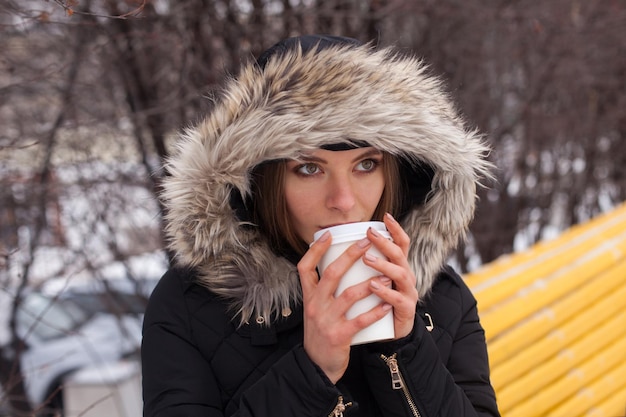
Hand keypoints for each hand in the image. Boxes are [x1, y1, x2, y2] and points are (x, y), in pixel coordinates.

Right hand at [298, 232, 392, 383]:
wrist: (317, 365)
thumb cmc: (321, 332)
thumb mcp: (314, 309)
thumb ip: (321, 290)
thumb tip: (336, 264)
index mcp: (309, 297)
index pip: (305, 267)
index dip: (315, 250)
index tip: (329, 234)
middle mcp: (315, 305)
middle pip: (331, 274)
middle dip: (350, 256)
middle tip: (366, 242)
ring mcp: (326, 320)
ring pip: (349, 295)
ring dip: (370, 283)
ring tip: (387, 275)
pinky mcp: (339, 336)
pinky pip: (360, 321)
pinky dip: (375, 312)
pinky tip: (387, 305)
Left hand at [364, 213, 418, 338]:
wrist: (389, 336)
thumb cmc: (375, 304)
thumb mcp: (371, 281)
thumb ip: (361, 265)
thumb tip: (338, 243)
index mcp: (397, 267)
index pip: (401, 243)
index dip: (395, 229)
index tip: (385, 216)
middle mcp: (405, 277)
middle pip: (400, 255)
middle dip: (385, 243)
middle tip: (369, 235)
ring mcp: (408, 293)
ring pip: (400, 274)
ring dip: (383, 265)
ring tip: (367, 259)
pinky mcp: (406, 311)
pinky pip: (398, 300)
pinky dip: (386, 293)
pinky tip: (374, 286)